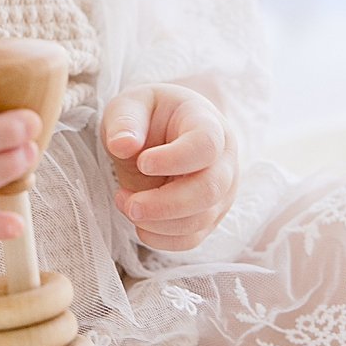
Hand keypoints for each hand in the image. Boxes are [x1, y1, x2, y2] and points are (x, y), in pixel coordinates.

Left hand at [99, 84, 238, 251]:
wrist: (158, 135)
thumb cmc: (147, 117)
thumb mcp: (129, 106)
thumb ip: (124, 121)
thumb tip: (122, 145)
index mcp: (208, 124)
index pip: (206, 145)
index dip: (175, 159)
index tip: (142, 163)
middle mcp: (224, 160)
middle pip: (209, 190)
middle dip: (164, 204)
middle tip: (127, 202)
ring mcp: (221, 192)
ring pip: (200, 220)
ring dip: (157, 222)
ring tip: (125, 203)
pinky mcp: (209, 217)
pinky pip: (191, 239)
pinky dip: (161, 239)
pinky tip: (139, 223)